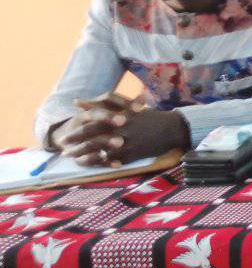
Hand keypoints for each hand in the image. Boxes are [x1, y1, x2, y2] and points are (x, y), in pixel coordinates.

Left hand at [54, 93, 188, 165]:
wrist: (171, 129)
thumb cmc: (148, 116)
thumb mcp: (126, 107)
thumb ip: (101, 105)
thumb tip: (78, 102)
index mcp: (118, 118)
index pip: (92, 126)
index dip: (76, 133)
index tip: (65, 138)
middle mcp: (121, 132)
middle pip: (93, 140)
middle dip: (76, 146)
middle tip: (64, 151)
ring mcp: (126, 145)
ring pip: (100, 153)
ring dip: (84, 157)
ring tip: (74, 159)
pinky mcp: (132, 156)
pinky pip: (112, 162)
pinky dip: (99, 164)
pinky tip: (90, 164)